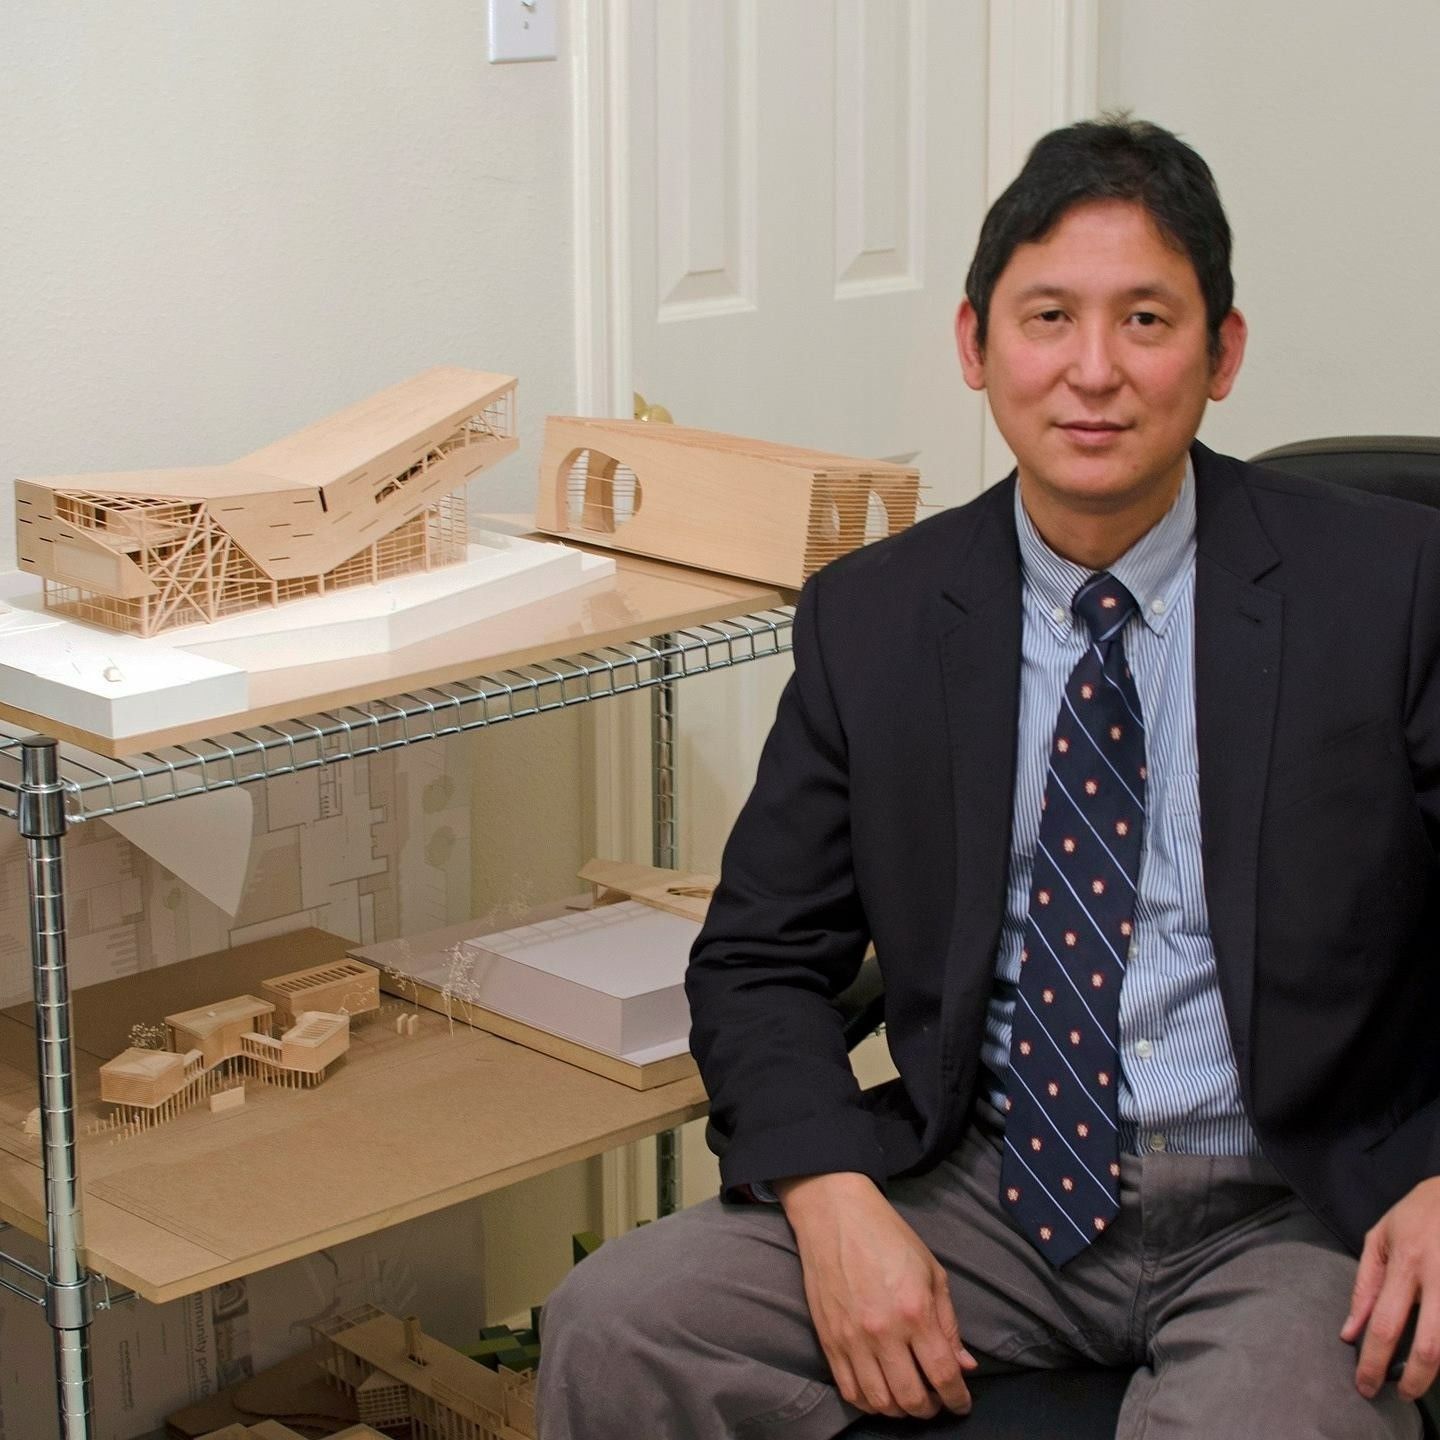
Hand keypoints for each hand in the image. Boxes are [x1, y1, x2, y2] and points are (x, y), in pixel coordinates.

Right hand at [776, 1171, 978, 1418]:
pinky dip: (868, 1402)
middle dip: (931, 1409)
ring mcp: (851, 1339)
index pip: (943, 1374)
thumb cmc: (888, 1237)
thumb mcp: (931, 1272)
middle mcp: (883, 1331)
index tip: (962, 1403)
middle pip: (911, 1397)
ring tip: (909, 1399)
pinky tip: (880, 1394)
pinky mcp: (828, 1340)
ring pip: (880, 1401)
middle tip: (937, 1401)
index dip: (958, 1398)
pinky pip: (849, 1390)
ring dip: (901, 1411)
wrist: (835, 1215)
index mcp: (914, 1311)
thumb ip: (949, 1323)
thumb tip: (965, 1366)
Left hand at [1342, 1176, 1439, 1401]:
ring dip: (1436, 1371)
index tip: (1365, 1386)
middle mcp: (1438, 1277)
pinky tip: (1436, 1358)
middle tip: (1401, 1395)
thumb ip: (1364, 1285)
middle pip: (1429, 1346)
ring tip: (1421, 1382)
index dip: (1373, 1361)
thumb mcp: (1381, 1238)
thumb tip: (1348, 1332)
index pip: (1384, 1323)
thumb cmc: (1417, 1215)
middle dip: (1414, 1380)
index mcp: (1406, 1263)